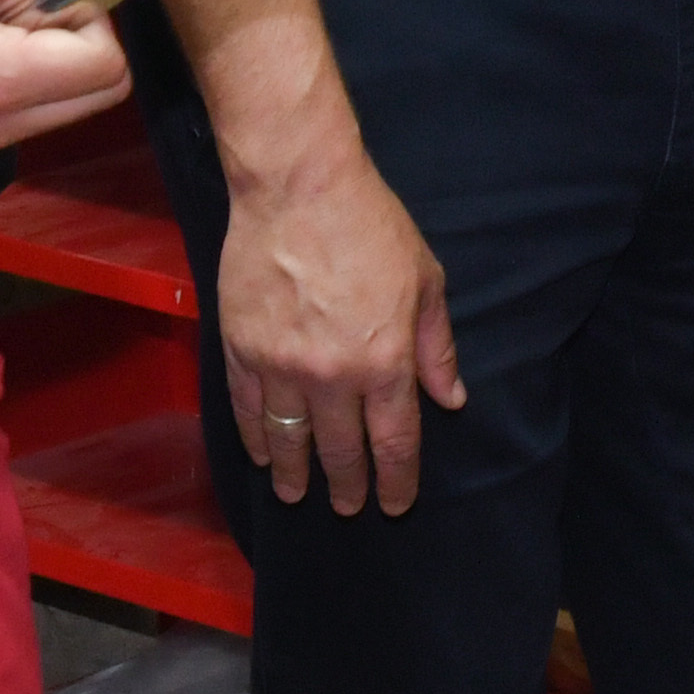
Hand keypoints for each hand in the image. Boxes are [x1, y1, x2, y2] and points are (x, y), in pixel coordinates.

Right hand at [214, 112, 464, 515]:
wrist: (298, 188)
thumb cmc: (370, 227)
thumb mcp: (425, 281)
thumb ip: (436, 347)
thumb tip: (451, 399)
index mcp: (385, 362)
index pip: (394, 443)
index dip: (396, 481)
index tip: (395, 504)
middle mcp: (333, 376)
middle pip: (341, 452)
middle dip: (348, 487)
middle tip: (348, 506)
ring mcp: (282, 366)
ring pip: (290, 440)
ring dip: (295, 475)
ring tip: (297, 495)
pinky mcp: (242, 349)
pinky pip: (248, 410)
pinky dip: (256, 438)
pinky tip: (264, 454)